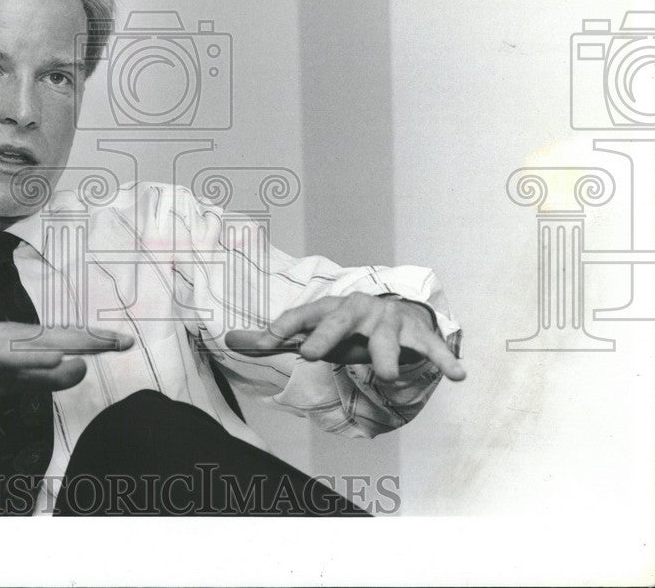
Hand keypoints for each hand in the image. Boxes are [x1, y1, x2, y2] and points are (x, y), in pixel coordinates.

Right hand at [0, 322, 133, 408]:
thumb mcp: (4, 377)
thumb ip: (41, 376)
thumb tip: (82, 368)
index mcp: (13, 340)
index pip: (59, 339)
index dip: (92, 340)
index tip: (126, 342)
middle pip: (40, 339)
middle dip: (75, 339)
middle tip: (110, 342)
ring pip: (2, 352)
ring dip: (29, 356)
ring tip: (59, 357)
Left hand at [224, 292, 465, 381]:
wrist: (395, 309)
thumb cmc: (344, 327)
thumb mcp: (310, 330)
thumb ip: (272, 339)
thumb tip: (227, 340)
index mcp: (329, 309)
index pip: (303, 314)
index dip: (285, 325)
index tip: (268, 338)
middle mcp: (358, 310)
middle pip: (340, 319)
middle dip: (325, 335)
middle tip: (311, 354)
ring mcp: (389, 321)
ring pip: (387, 337)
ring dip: (387, 355)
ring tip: (388, 376)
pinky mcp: (417, 334)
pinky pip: (432, 347)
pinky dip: (444, 360)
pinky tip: (458, 376)